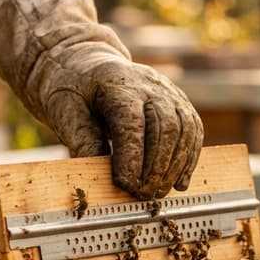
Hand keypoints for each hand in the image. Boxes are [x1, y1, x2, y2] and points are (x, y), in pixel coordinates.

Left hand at [45, 58, 202, 199]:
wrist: (88, 64)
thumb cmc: (74, 90)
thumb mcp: (66, 111)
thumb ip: (82, 140)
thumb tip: (99, 173)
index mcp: (118, 85)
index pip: (131, 123)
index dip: (132, 157)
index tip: (126, 186)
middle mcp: (149, 85)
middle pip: (164, 127)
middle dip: (156, 167)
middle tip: (144, 195)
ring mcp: (169, 92)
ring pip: (184, 129)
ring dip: (175, 167)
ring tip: (159, 193)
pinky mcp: (179, 102)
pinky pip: (193, 130)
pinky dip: (189, 159)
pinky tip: (179, 182)